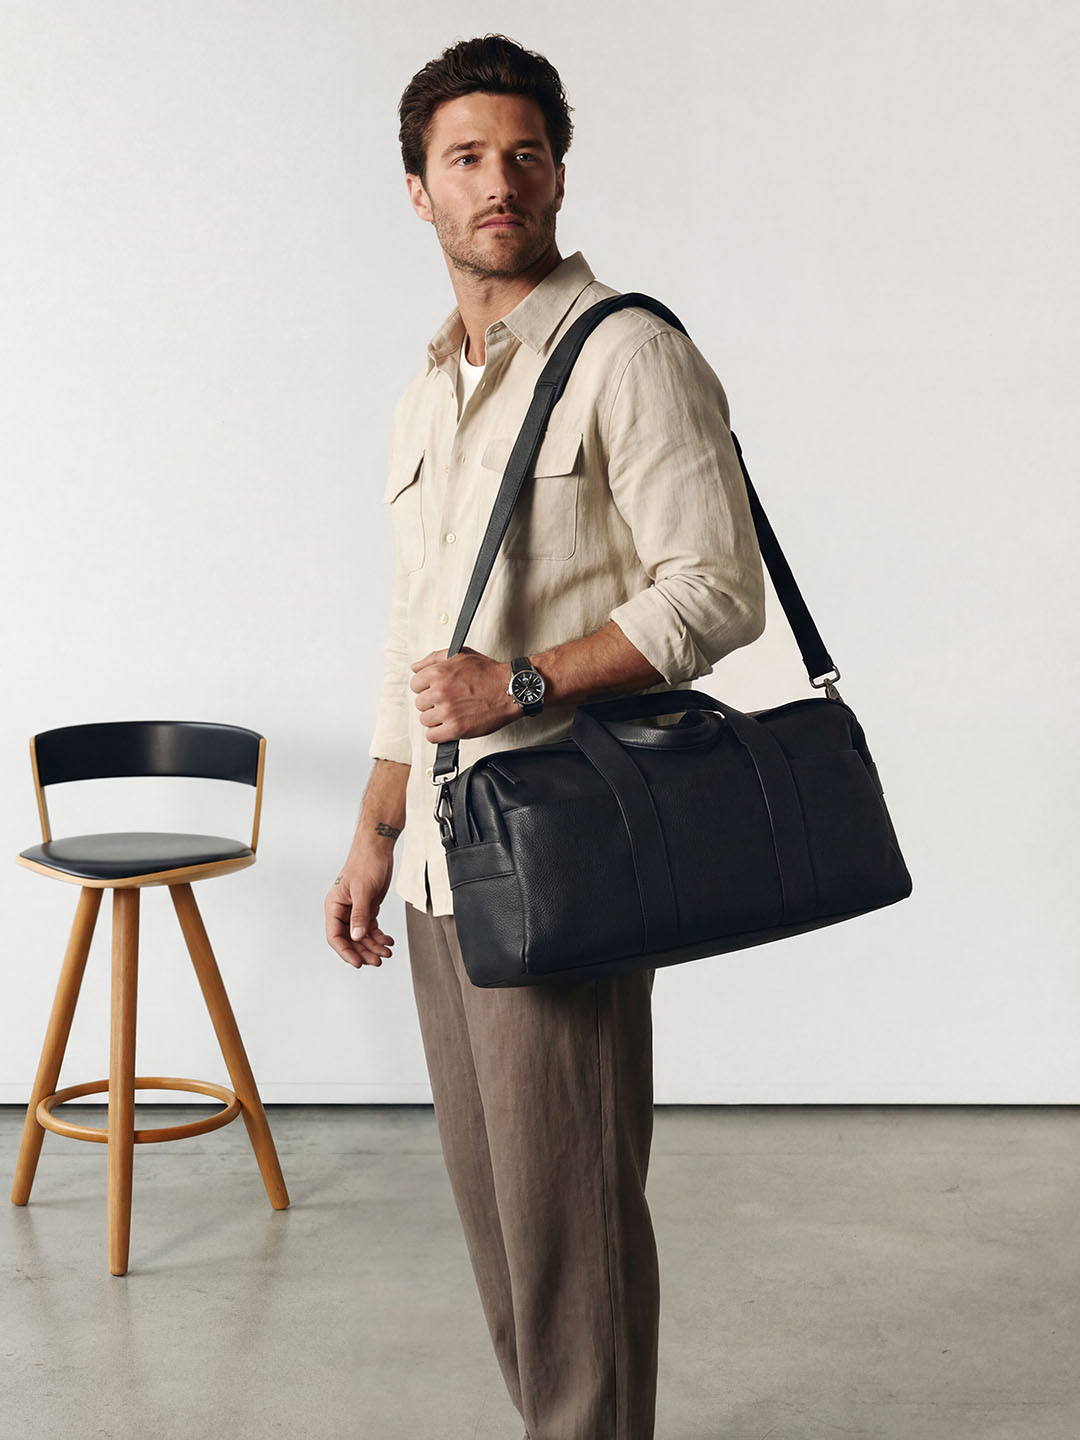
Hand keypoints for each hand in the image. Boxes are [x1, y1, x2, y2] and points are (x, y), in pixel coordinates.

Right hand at [325, 852, 395, 969]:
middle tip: (377, 960)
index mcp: (334, 906)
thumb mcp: (362, 891)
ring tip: (387, 952)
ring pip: (362, 936)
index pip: (335, 936)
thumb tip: (357, 937)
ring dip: (373, 946)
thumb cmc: (366, 863)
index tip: (358, 963)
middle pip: (350, 939)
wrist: (378, 848)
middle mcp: (343, 910)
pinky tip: (388, 941)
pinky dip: (379, 936)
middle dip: (363, 951)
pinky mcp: (368, 907)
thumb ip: (359, 915)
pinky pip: (371, 928)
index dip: (345, 952)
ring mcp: (356, 910)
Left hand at [410, 645, 518, 744]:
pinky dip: (439, 733)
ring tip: (451, 713)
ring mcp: (447, 711)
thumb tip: (415, 667)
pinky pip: (432, 736)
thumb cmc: (488, 673)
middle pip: (420, 704)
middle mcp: (440, 692)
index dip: (426, 688)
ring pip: (425, 720)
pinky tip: (449, 726)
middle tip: (448, 701)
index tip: (436, 690)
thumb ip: (433, 659)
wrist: (509, 689)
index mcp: (438, 673)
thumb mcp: (460, 654)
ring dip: (436, 718)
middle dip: (432, 703)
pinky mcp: (456, 728)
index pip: (415, 685)